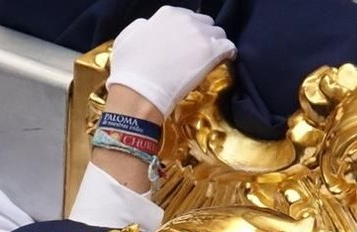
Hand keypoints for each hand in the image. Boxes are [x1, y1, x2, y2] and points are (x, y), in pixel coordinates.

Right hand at [106, 8, 234, 116]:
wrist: (139, 92)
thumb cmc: (128, 69)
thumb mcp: (126, 39)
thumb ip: (142, 27)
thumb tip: (149, 25)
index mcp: (168, 14)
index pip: (186, 17)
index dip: (186, 31)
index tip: (184, 44)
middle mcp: (187, 20)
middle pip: (204, 23)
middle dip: (201, 35)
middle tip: (195, 52)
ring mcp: (201, 35)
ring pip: (218, 33)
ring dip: (215, 44)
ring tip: (209, 58)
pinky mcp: (212, 51)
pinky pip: (229, 46)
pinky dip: (228, 53)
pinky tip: (224, 60)